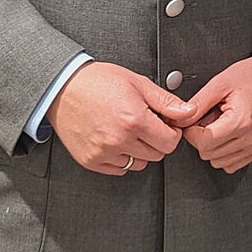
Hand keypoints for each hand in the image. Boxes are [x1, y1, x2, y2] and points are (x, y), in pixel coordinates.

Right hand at [48, 61, 191, 174]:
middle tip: (146, 125)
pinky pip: (118, 170)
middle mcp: (119, 140)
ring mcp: (103, 152)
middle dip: (157, 141)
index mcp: (134, 120)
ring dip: (139, 151)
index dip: (172, 132)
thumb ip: (166, 101)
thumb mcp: (138, 83)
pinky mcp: (91, 160)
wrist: (62, 87)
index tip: (165, 125)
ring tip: (128, 131)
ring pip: (138, 164)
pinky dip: (121, 158)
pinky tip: (115, 140)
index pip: (170, 142)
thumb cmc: (98, 82)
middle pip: (157, 155)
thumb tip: (189, 112)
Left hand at [181, 52, 251, 173]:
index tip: (193, 120)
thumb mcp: (220, 83)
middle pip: (209, 154)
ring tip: (220, 125)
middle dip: (202, 138)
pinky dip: (224, 153)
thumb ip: (197, 104)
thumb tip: (179, 120)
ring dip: (213, 146)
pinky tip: (227, 135)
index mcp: (241, 121)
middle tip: (208, 118)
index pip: (203, 142)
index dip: (191, 131)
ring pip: (219, 162)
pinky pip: (232, 164)